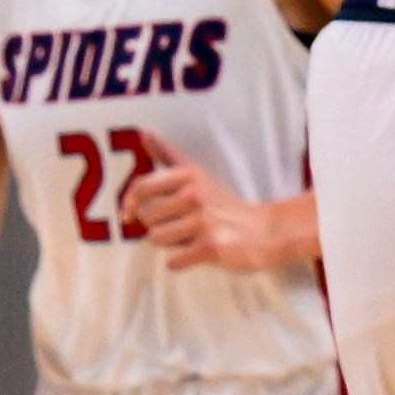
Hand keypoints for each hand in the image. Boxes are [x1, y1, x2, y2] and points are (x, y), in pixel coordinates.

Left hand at [117, 129, 312, 272]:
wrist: (266, 233)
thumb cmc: (224, 206)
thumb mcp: (197, 176)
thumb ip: (168, 155)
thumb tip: (145, 131)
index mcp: (188, 175)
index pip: (142, 186)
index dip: (129, 202)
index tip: (127, 214)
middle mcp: (194, 194)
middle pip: (146, 218)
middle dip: (158, 226)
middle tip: (183, 226)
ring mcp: (203, 221)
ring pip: (157, 239)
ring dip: (170, 244)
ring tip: (192, 238)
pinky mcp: (210, 246)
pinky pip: (173, 261)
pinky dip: (180, 263)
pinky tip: (196, 255)